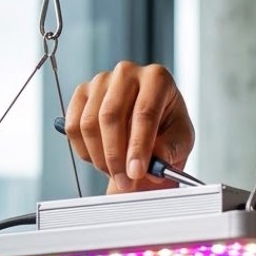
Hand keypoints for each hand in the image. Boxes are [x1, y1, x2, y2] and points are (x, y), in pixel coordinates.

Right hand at [65, 61, 194, 191]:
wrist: (152, 126)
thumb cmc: (169, 130)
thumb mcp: (182, 140)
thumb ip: (170, 149)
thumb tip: (154, 161)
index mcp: (157, 78)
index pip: (144, 112)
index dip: (139, 146)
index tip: (137, 172)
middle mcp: (127, 72)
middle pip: (111, 116)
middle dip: (116, 156)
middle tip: (125, 182)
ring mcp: (101, 81)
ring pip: (89, 123)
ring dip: (100, 157)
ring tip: (117, 174)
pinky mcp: (82, 93)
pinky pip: (73, 127)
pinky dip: (85, 151)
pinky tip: (101, 161)